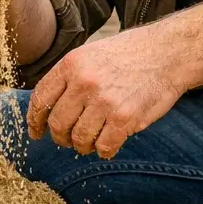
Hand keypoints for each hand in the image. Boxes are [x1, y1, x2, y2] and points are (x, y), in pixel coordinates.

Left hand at [26, 25, 187, 158]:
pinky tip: (107, 146)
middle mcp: (84, 83)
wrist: (167, 53)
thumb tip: (47, 107)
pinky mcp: (125, 118)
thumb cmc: (129, 54)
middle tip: (68, 140)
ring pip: (79, 139)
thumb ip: (69, 78)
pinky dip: (104, 151)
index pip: (40, 98)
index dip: (35, 120)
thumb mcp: (91, 55)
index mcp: (71, 65)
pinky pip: (104, 146)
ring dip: (82, 146)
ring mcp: (104, 101)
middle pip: (58, 123)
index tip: (36, 132)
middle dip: (60, 137)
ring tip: (89, 143)